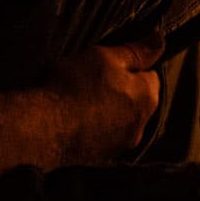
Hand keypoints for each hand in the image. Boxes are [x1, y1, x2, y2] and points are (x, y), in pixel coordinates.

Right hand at [47, 31, 164, 163]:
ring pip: (117, 118)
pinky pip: (100, 136)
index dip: (129, 65)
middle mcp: (140, 126)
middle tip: (89, 78)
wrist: (39, 130)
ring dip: (104, 109)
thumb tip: (160, 41)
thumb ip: (136, 51)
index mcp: (147, 98)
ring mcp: (119, 145)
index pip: (150, 75)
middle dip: (117, 88)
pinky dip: (90, 127)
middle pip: (134, 99)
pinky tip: (70, 119)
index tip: (108, 63)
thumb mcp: (106, 57)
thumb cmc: (74, 87)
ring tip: (76, 99)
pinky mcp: (98, 159)